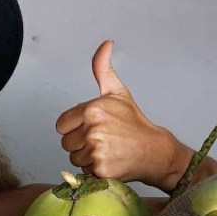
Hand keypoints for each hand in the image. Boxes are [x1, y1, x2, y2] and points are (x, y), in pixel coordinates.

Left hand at [55, 40, 188, 191]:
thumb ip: (102, 69)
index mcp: (92, 109)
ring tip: (106, 150)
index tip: (91, 127)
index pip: (61, 125)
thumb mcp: (117, 93)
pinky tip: (109, 161)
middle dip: (80, 143)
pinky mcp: (100, 169)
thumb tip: (106, 43)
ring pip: (74, 159)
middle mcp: (92, 129)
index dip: (74, 127)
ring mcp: (96, 150)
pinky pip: (83, 172)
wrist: (154, 150)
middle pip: (66, 143)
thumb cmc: (133, 123)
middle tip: (102, 140)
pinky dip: (94, 170)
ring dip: (86, 158)